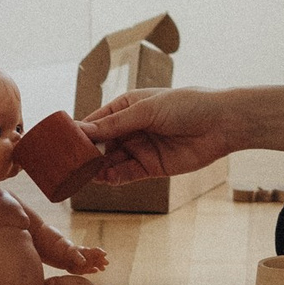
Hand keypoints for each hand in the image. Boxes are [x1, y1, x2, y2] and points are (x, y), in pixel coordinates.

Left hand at [63, 245, 108, 275]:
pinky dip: (92, 270)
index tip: (105, 254)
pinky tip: (95, 270)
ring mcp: (88, 263)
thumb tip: (84, 262)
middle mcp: (90, 257)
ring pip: (96, 264)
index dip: (101, 252)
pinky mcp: (85, 269)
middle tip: (106, 263)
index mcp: (88, 251)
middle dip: (102, 260)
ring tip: (103, 269)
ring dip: (100, 266)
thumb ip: (79, 258)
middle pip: (98, 258)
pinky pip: (90, 270)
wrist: (65, 258)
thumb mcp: (73, 253)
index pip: (96, 250)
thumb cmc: (70, 253)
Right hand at [79, 87, 246, 183]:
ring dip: (99, 169)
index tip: (61, 143)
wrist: (222, 123)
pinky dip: (115, 178)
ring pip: (111, 162)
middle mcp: (131, 128)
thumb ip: (115, 124)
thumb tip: (82, 130)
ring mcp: (140, 148)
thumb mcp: (147, 110)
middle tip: (70, 165)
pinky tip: (105, 179)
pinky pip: (127, 174)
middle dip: (86, 155)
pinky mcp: (152, 167)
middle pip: (100, 145)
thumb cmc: (187, 105)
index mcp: (127, 107)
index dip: (79, 133)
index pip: (95, 122)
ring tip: (86, 175)